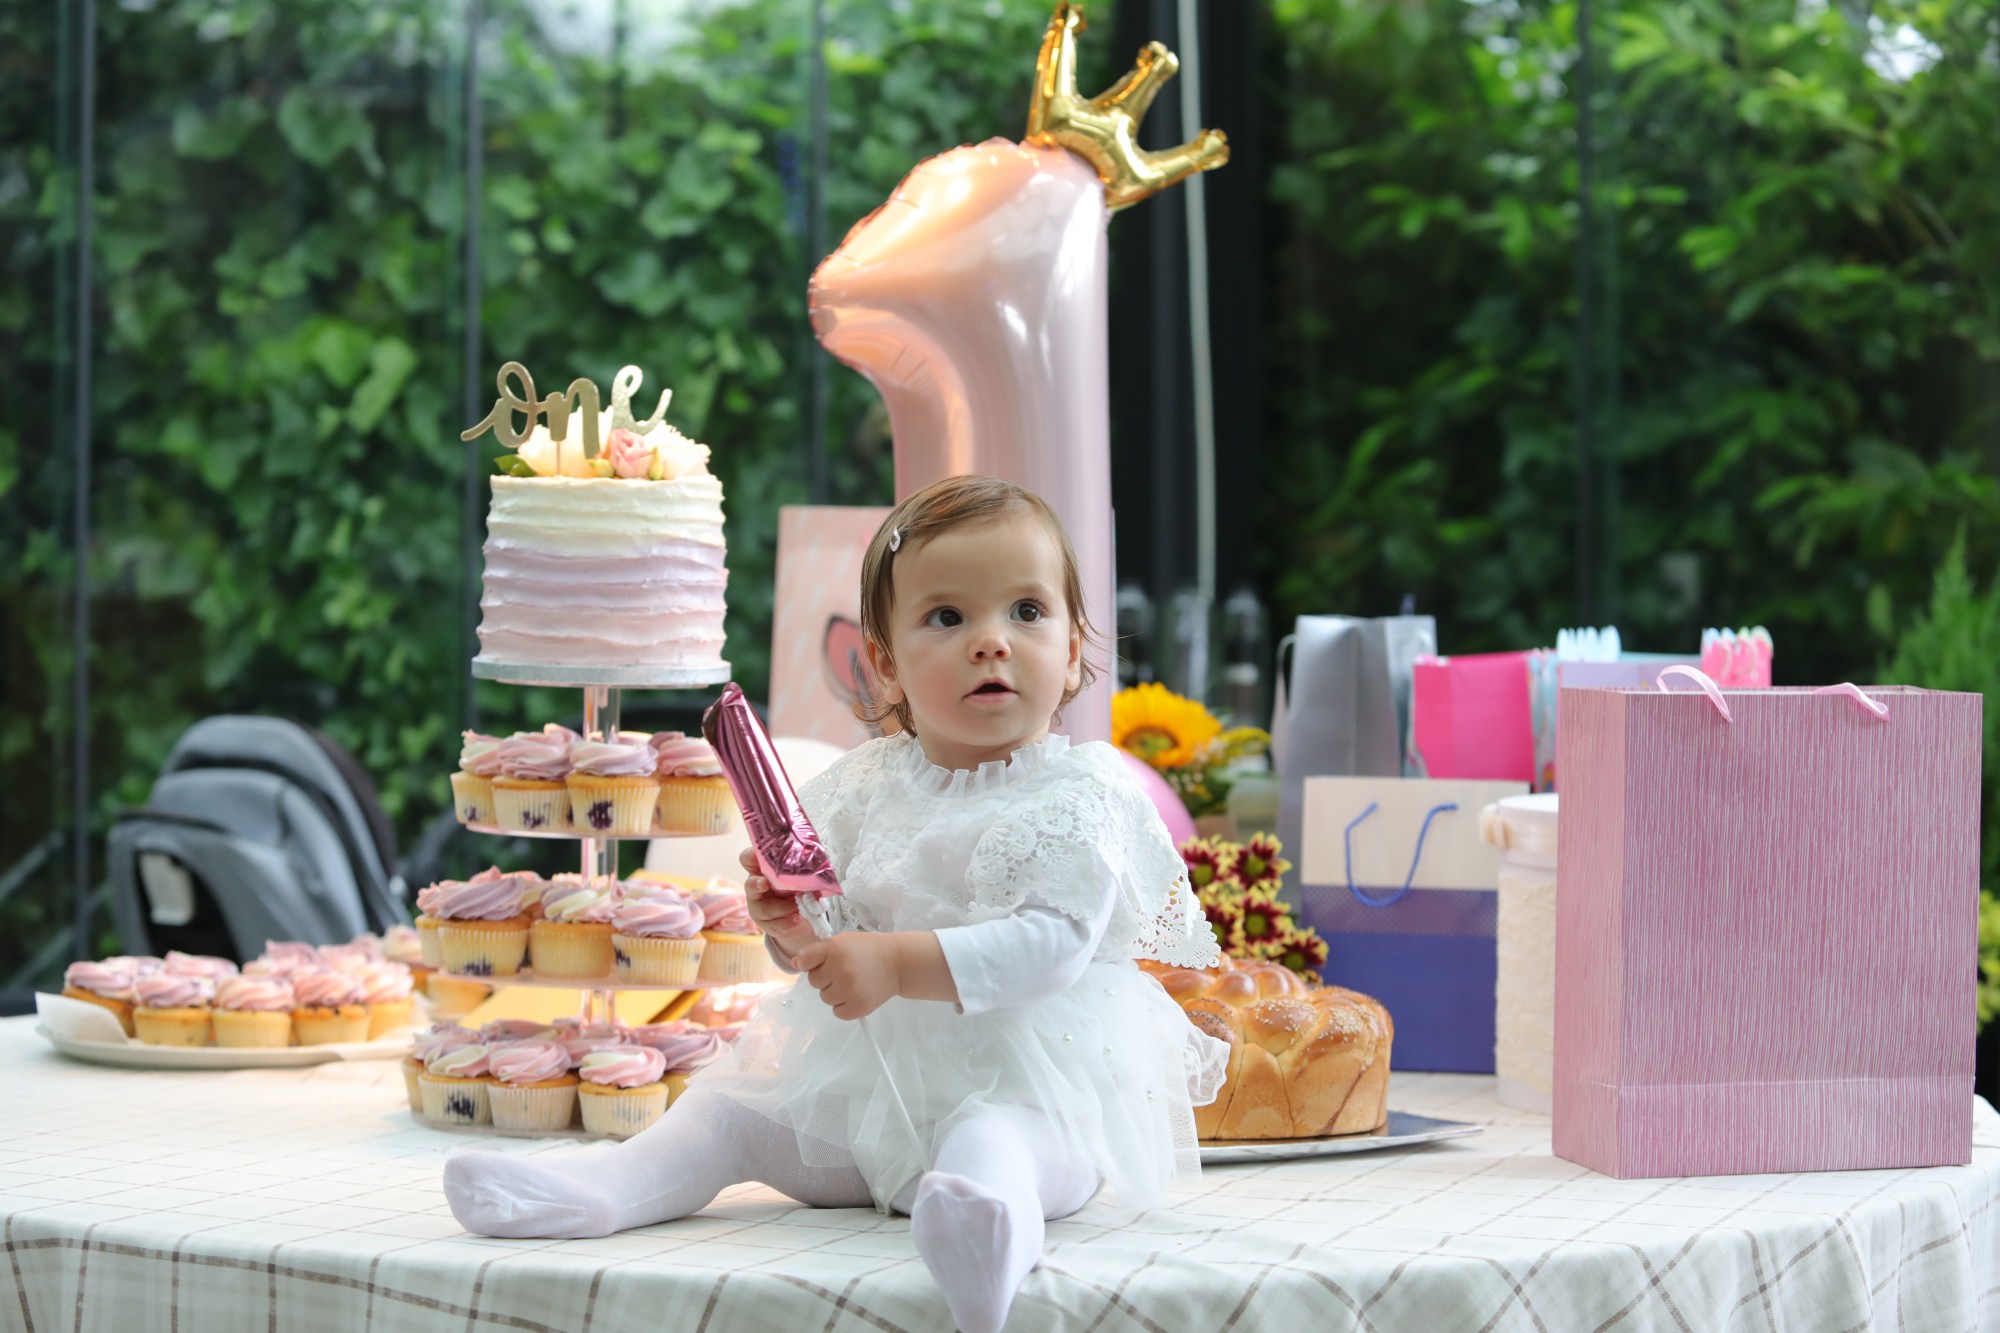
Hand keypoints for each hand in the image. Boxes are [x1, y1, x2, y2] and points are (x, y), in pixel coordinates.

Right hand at [740, 846, 817, 961]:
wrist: (800, 916)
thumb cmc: (798, 888)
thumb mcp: (802, 879)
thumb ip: (806, 875)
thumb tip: (819, 876)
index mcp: (763, 870)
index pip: (748, 859)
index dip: (750, 856)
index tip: (757, 856)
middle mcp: (758, 887)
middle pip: (750, 884)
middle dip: (756, 884)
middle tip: (764, 884)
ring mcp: (759, 907)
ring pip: (764, 909)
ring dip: (782, 908)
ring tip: (798, 907)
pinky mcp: (766, 924)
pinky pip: (773, 925)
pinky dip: (786, 922)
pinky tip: (796, 920)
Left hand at [792, 933, 902, 1021]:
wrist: (898, 963)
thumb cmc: (868, 949)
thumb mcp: (844, 941)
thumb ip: (819, 951)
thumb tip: (795, 964)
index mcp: (835, 949)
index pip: (805, 959)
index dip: (808, 962)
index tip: (817, 962)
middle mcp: (839, 970)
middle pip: (814, 982)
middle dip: (825, 977)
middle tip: (843, 970)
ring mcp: (849, 990)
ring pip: (825, 998)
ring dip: (835, 992)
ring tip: (852, 982)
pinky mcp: (857, 1007)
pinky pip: (837, 1012)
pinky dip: (844, 1006)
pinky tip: (855, 994)